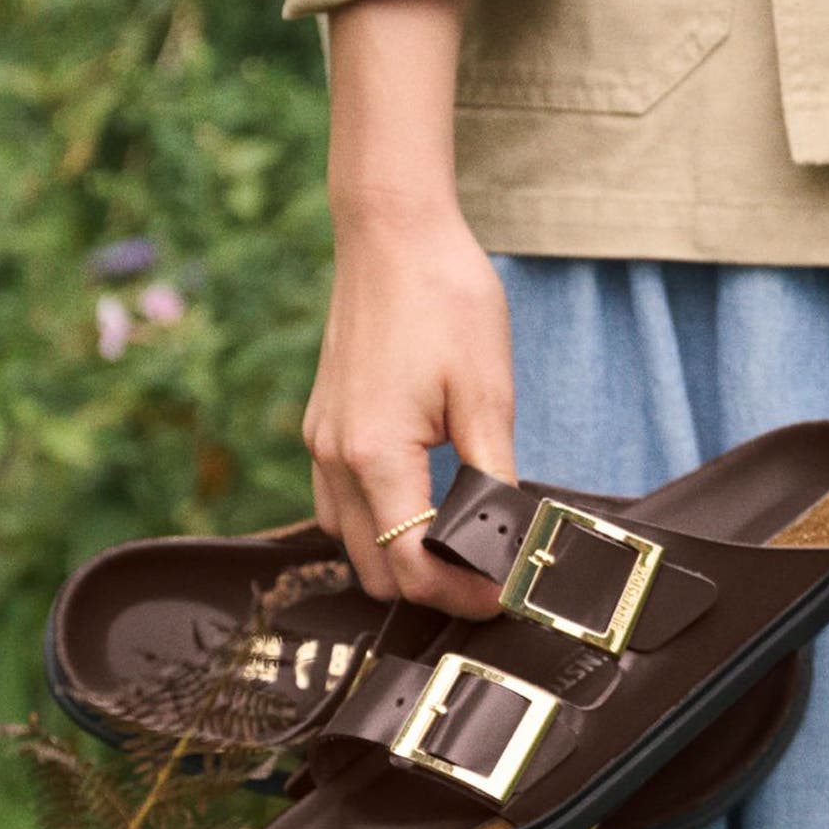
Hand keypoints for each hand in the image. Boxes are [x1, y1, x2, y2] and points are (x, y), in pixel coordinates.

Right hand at [303, 193, 516, 617]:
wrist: (391, 233)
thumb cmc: (443, 298)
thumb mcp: (486, 392)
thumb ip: (492, 476)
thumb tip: (507, 537)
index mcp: (376, 456)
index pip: (411, 565)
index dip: (461, 595)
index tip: (502, 596)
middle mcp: (335, 458)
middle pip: (372, 570)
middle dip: (430, 588)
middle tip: (487, 580)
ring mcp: (320, 442)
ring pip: (347, 542)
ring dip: (396, 560)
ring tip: (455, 549)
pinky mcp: (321, 426)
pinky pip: (336, 503)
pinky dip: (373, 524)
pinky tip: (415, 507)